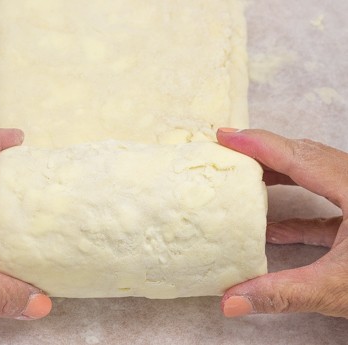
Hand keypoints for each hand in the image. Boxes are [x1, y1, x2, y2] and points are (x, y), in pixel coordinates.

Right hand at [217, 128, 347, 317]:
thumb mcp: (337, 288)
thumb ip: (281, 293)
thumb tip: (230, 302)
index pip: (296, 156)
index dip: (256, 144)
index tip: (224, 136)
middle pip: (303, 155)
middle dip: (263, 151)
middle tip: (229, 150)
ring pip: (315, 175)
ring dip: (278, 177)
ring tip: (247, 180)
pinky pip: (325, 207)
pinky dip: (297, 215)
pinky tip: (274, 231)